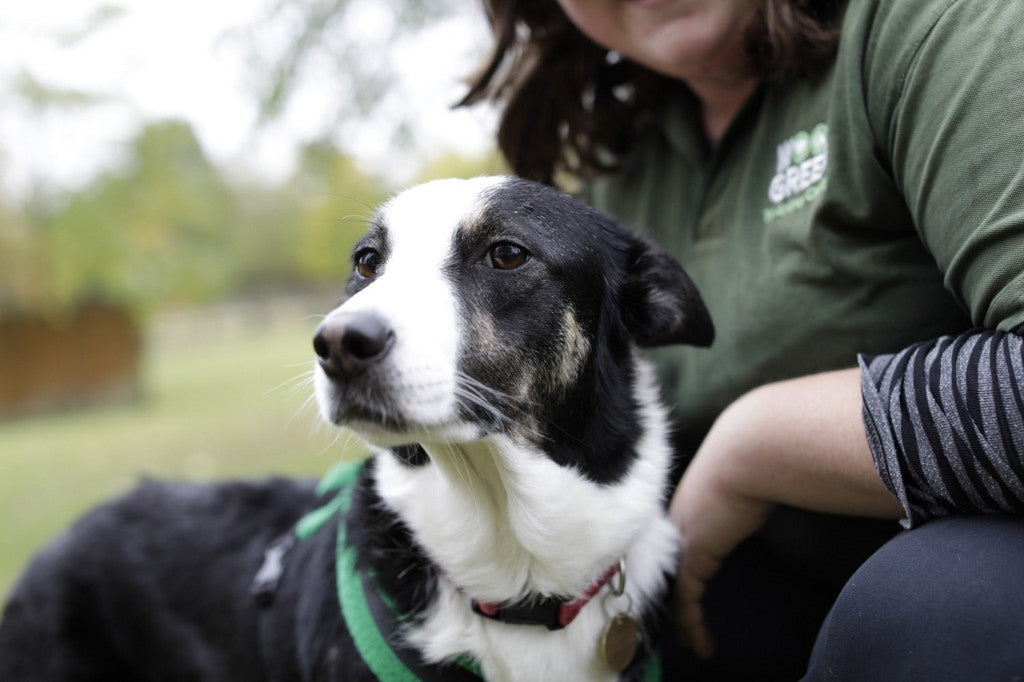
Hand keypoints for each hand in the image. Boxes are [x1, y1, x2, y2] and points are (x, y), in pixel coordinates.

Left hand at [668, 393, 774, 658]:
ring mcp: (684, 534)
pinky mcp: (693, 554)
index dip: (687, 564)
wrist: (752, 447)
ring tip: (696, 643)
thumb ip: (765, 484)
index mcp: (697, 497)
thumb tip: (796, 480)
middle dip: (678, 596)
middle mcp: (684, 517)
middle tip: (685, 623)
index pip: (684, 538)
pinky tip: (703, 643)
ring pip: (677, 586)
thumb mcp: (760, 470)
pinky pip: (687, 599)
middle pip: (673, 565)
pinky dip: (693, 624)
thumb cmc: (765, 450)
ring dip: (685, 620)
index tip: (693, 585)